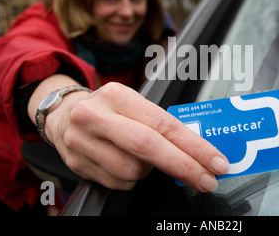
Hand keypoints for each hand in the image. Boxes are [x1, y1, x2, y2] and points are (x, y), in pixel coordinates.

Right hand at [41, 81, 228, 191]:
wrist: (63, 115)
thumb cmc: (108, 109)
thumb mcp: (132, 104)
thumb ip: (160, 123)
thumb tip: (198, 148)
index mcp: (117, 95)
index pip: (163, 123)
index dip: (194, 146)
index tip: (215, 160)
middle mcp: (96, 116)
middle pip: (147, 146)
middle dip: (184, 166)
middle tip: (207, 179)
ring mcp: (82, 141)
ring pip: (133, 170)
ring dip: (149, 170)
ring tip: (143, 157)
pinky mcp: (77, 164)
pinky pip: (119, 182)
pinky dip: (131, 178)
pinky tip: (124, 163)